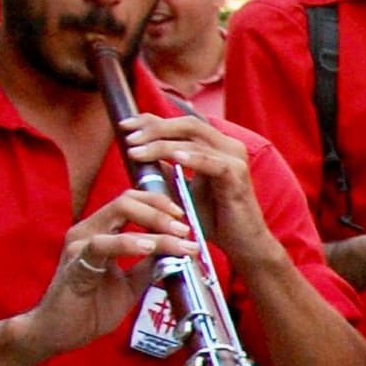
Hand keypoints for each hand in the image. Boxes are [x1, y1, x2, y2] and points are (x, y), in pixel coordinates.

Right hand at [12, 191, 198, 362]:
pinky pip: (101, 246)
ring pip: (118, 215)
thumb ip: (149, 265)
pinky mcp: (75, 265)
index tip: (183, 219)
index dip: (159, 203)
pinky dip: (128, 243)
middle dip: (161, 211)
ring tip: (178, 238)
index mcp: (100, 232)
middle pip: (126, 201)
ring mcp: (79, 245)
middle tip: (185, 230)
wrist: (59, 333)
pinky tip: (148, 247)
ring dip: (154, 225)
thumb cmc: (90, 307)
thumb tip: (176, 252)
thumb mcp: (131, 284)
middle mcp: (87, 231)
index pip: (130, 201)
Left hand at [119, 111, 274, 269]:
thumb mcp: (181, 190)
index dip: (151, 120)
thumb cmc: (213, 218)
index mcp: (215, 146)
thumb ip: (164, 171)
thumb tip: (137, 154)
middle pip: (187, 123)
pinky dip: (191, 158)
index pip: (180, 123)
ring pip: (194, 139)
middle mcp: (228, 146)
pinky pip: (211, 162)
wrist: (241, 245)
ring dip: (161, 144)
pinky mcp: (238, 176)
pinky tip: (172, 157)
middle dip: (153, 128)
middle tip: (127, 137)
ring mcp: (235, 159)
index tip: (124, 126)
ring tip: (136, 151)